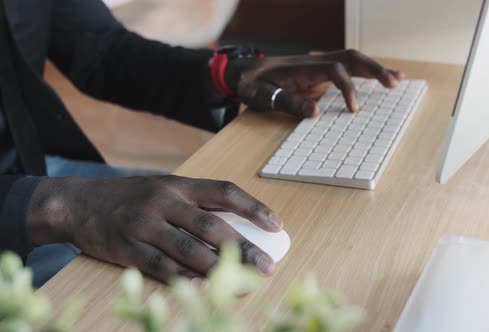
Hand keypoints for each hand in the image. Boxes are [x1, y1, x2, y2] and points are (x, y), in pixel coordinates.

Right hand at [25, 176, 282, 281]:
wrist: (77, 203)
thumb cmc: (130, 197)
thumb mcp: (163, 188)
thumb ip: (195, 202)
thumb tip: (237, 223)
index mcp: (178, 185)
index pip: (224, 192)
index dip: (253, 208)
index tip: (277, 226)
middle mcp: (164, 202)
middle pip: (212, 225)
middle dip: (244, 247)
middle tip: (267, 265)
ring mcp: (144, 225)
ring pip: (189, 248)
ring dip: (220, 268)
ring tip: (244, 281)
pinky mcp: (127, 248)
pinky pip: (161, 266)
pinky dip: (184, 278)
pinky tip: (204, 288)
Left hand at [225, 49, 403, 116]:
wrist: (243, 72)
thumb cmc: (252, 85)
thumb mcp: (262, 96)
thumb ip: (287, 101)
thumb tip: (315, 111)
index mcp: (302, 67)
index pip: (334, 70)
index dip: (347, 88)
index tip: (355, 110)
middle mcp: (314, 61)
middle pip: (350, 58)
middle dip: (374, 69)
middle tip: (394, 83)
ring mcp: (318, 63)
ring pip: (352, 59)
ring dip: (374, 68)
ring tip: (398, 79)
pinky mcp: (320, 69)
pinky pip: (347, 66)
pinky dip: (365, 71)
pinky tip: (379, 78)